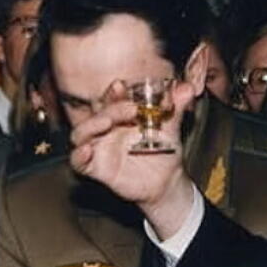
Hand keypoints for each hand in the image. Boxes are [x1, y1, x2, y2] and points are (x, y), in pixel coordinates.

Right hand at [68, 79, 197, 236]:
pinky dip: (78, 156)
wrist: (168, 180)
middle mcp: (106, 129)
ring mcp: (99, 147)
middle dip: (110, 108)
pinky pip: (78, 162)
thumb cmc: (165, 151)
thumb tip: (188, 89)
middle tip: (129, 109)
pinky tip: (86, 151)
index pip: (111, 99)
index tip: (121, 86)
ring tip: (106, 123)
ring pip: (81, 133)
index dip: (114, 92)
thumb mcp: (171, 128)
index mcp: (120, 115)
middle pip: (96, 113)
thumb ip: (175, 108)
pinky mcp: (96, 168)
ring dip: (90, 126)